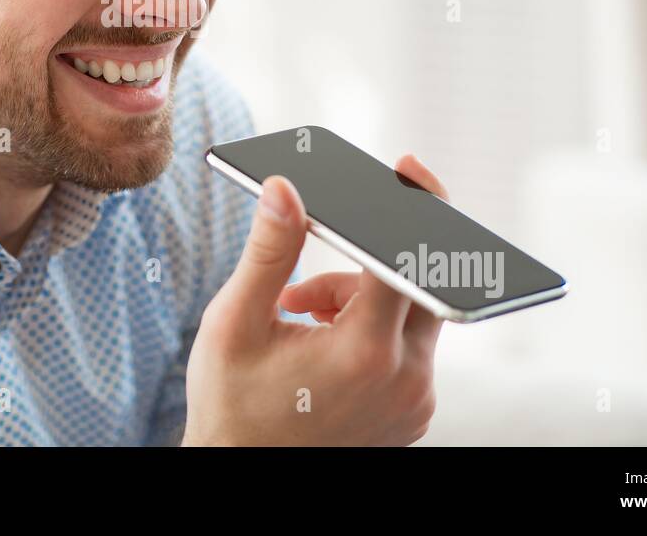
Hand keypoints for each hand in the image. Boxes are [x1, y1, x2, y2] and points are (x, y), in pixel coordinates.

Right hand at [182, 154, 445, 445]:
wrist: (241, 476)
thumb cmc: (231, 403)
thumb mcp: (236, 322)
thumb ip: (268, 251)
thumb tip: (285, 189)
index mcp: (364, 353)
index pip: (409, 261)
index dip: (413, 207)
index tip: (408, 170)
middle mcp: (404, 380)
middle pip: (411, 283)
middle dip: (361, 263)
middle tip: (311, 279)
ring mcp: (415, 402)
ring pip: (407, 315)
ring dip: (360, 301)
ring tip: (299, 318)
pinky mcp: (413, 414)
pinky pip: (407, 350)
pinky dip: (371, 333)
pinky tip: (322, 344)